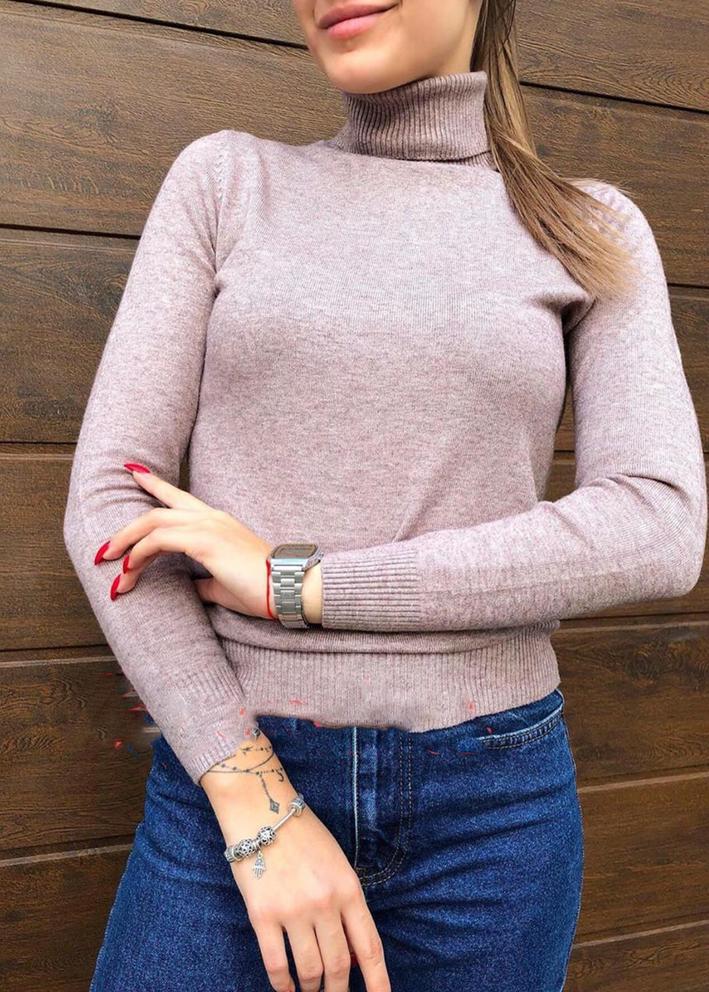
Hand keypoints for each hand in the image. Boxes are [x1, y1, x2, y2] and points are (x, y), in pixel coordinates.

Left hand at [96, 463, 272, 618]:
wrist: (287, 588)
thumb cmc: (262, 589)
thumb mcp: (224, 583)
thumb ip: (204, 582)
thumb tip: (190, 590)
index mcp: (218, 523)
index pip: (180, 498)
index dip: (155, 484)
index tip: (135, 473)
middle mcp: (211, 518)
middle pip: (157, 511)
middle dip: (126, 528)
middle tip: (104, 548)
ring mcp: (208, 527)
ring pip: (152, 524)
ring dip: (126, 543)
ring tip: (109, 562)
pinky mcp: (204, 541)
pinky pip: (159, 541)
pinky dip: (140, 553)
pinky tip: (130, 569)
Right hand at [236, 812, 389, 991]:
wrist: (262, 811)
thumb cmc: (304, 836)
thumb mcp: (337, 864)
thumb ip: (347, 906)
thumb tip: (351, 954)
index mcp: (348, 888)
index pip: (369, 947)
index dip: (378, 981)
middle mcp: (324, 903)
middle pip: (338, 966)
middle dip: (339, 990)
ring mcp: (293, 911)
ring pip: (310, 970)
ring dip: (312, 988)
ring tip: (311, 991)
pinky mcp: (262, 916)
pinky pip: (276, 964)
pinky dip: (283, 984)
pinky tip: (286, 988)